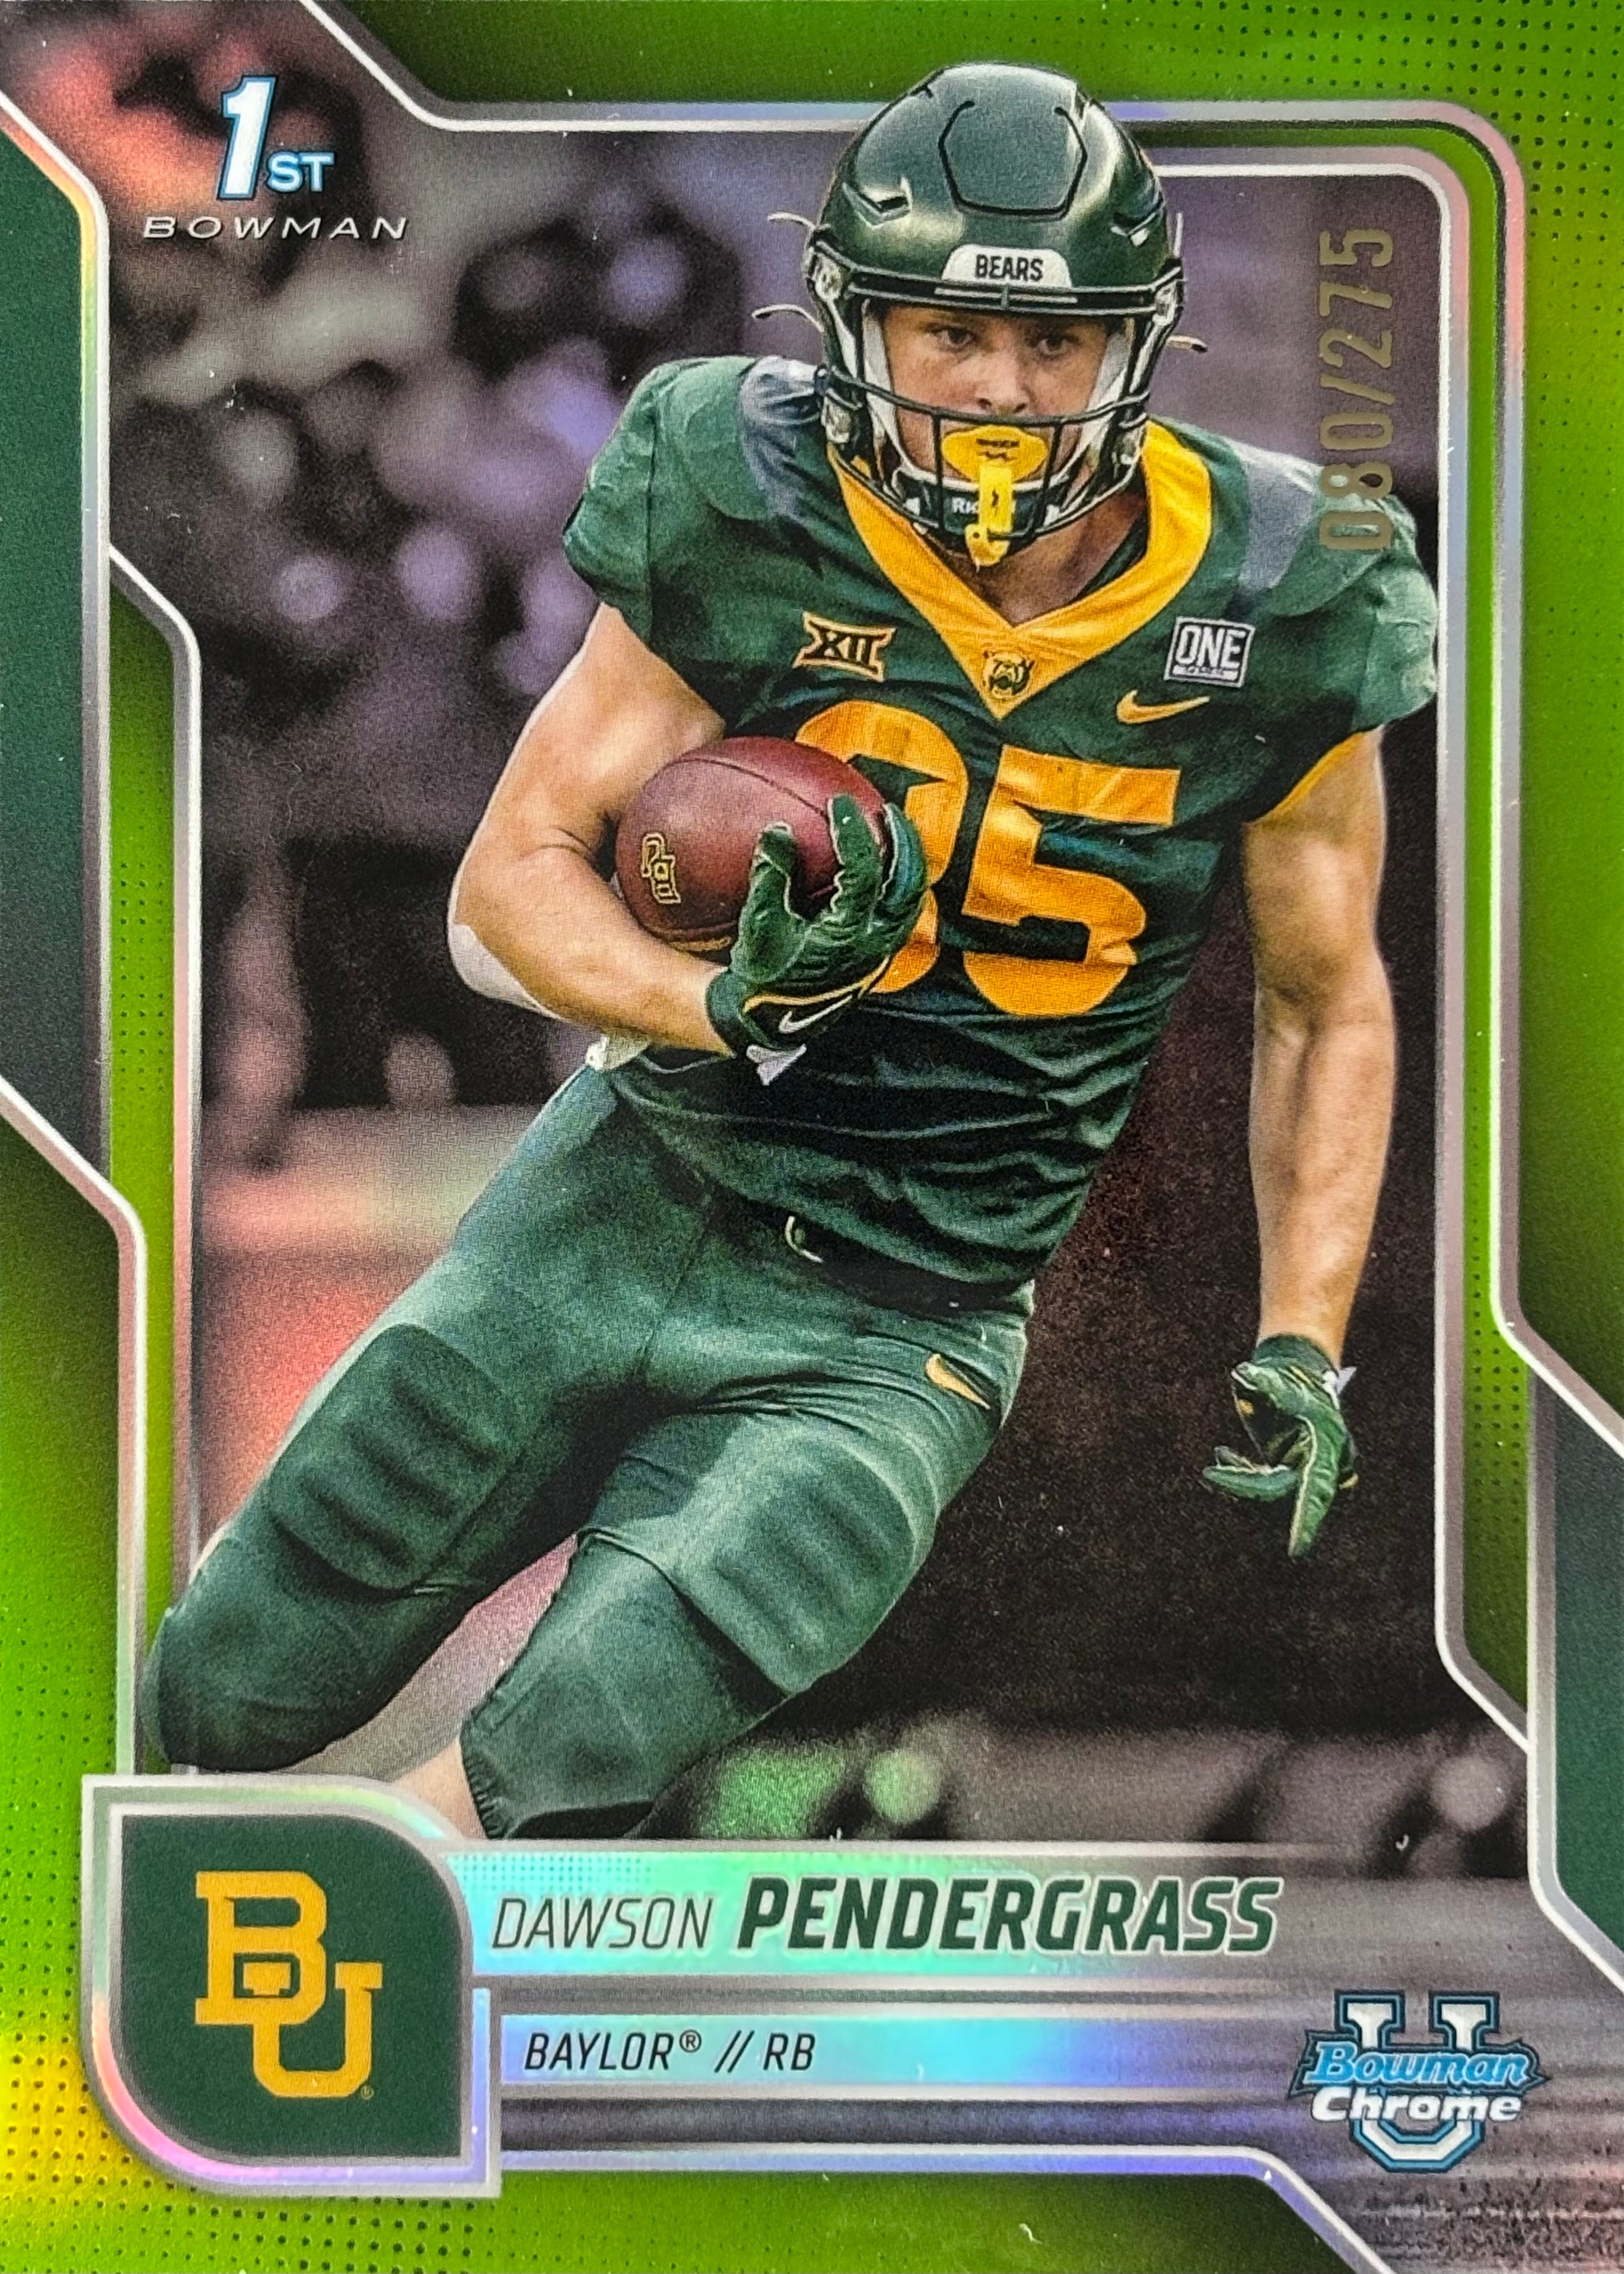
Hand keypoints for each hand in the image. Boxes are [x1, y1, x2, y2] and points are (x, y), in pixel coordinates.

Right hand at [706, 795, 925, 1058]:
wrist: (774, 1020)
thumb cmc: (762, 973)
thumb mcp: (757, 927)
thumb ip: (769, 877)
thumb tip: (778, 830)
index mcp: (847, 934)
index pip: (863, 873)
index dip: (854, 833)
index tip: (839, 804)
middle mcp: (874, 942)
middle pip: (907, 884)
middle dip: (902, 842)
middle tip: (886, 811)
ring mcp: (882, 950)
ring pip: (912, 898)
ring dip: (908, 861)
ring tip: (894, 831)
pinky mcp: (880, 953)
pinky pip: (903, 911)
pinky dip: (900, 882)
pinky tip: (886, 864)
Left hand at [1202, 1334, 1356, 1557]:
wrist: (1299, 1379)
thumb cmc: (1286, 1380)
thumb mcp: (1274, 1381)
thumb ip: (1261, 1383)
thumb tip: (1242, 1375)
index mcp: (1328, 1447)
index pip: (1316, 1491)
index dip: (1306, 1522)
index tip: (1297, 1551)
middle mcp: (1327, 1468)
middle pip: (1283, 1496)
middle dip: (1244, 1488)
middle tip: (1210, 1473)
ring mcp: (1312, 1476)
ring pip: (1272, 1500)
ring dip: (1241, 1485)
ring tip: (1220, 1457)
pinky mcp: (1295, 1479)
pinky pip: (1267, 1493)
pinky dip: (1243, 1480)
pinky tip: (1225, 1456)